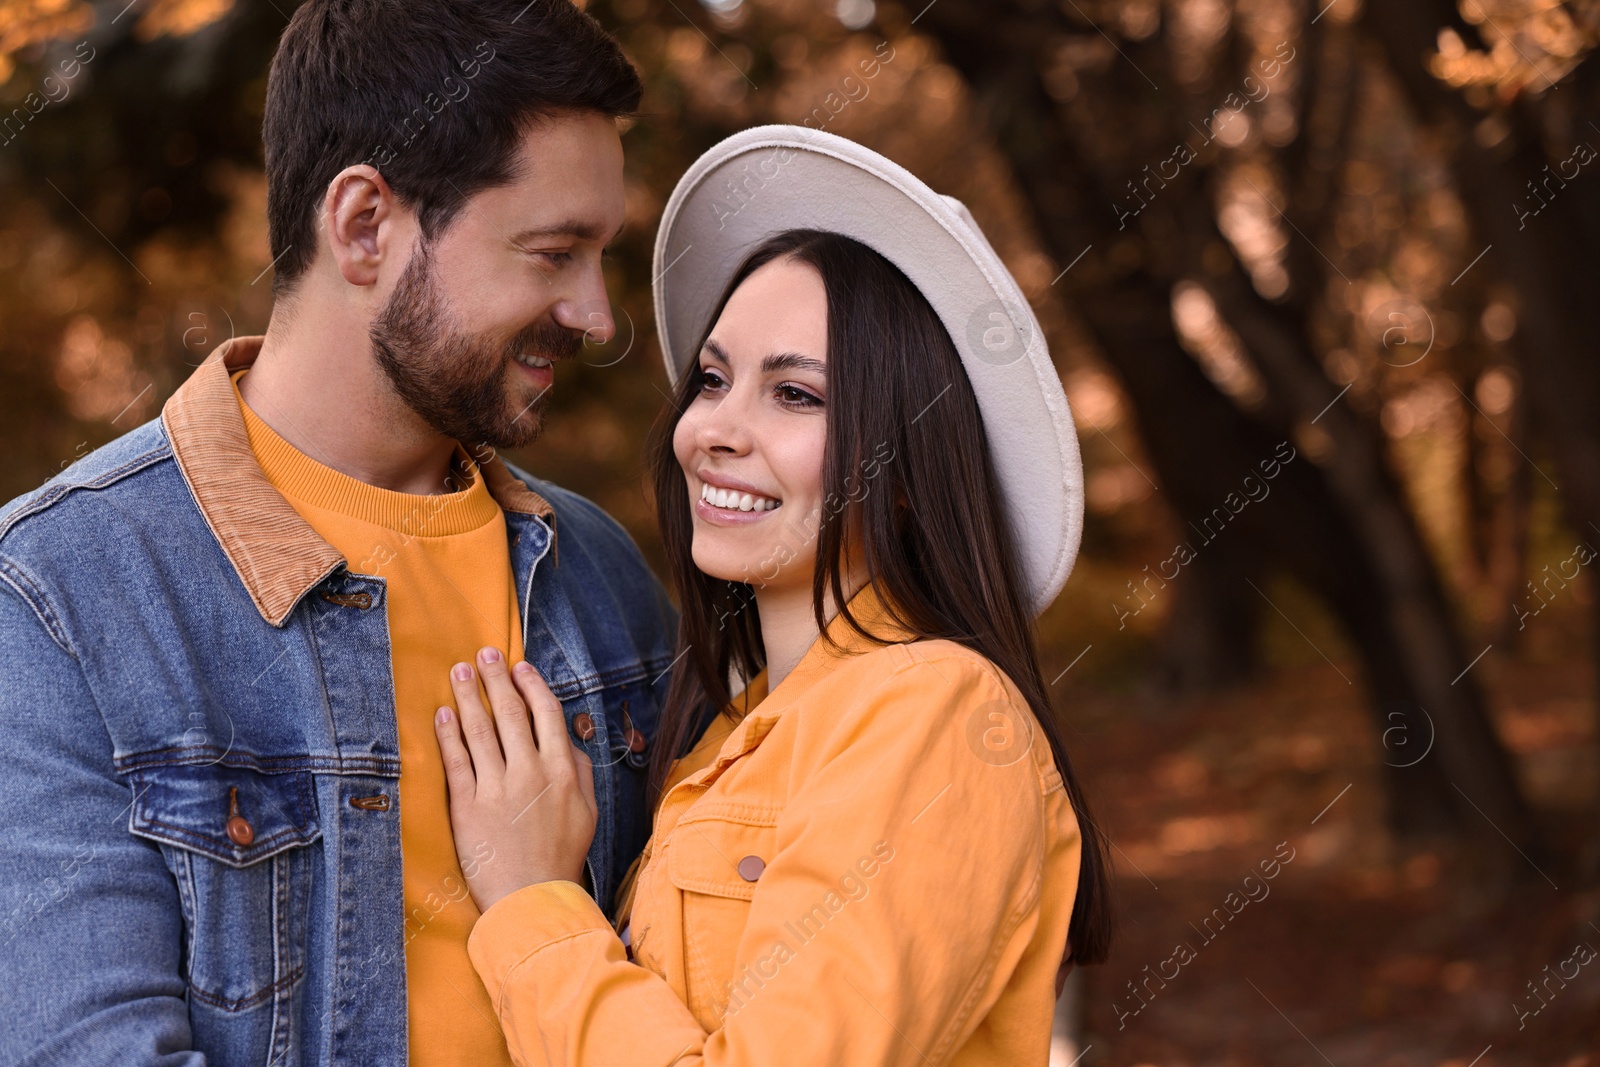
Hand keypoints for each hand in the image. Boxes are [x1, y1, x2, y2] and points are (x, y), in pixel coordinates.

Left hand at [434, 647, 597, 913]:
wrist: (532, 899)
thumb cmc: (561, 856)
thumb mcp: (587, 811)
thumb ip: (579, 771)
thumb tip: (564, 739)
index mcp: (561, 770)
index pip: (545, 713)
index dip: (531, 684)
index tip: (519, 666)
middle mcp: (529, 772)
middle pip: (510, 713)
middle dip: (496, 678)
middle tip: (483, 654)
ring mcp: (497, 788)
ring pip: (480, 729)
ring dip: (468, 695)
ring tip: (458, 672)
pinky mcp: (468, 807)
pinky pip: (456, 761)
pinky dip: (448, 733)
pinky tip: (442, 713)